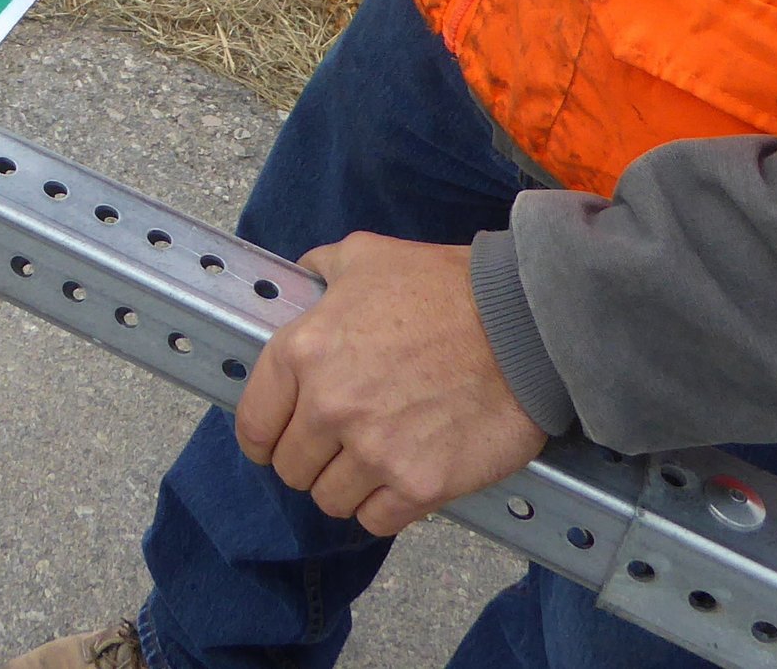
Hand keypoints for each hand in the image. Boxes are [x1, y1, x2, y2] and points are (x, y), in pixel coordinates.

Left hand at [232, 232, 549, 536]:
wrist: (522, 323)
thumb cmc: (446, 287)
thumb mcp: (366, 255)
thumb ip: (321, 269)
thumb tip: (304, 281)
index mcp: (305, 351)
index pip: (254, 424)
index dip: (264, 436)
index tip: (277, 439)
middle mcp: (330, 406)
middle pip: (291, 469)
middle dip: (309, 460)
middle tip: (338, 445)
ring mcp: (374, 451)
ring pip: (329, 500)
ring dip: (346, 485)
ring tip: (374, 459)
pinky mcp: (419, 485)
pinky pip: (375, 520)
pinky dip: (383, 505)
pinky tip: (400, 477)